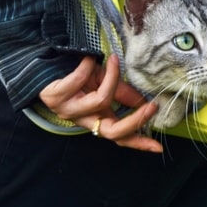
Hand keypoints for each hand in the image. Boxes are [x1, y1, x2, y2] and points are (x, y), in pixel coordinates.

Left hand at [38, 54, 161, 152]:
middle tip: (152, 106)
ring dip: (112, 78)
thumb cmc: (79, 73)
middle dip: (135, 120)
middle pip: (112, 131)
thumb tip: (144, 100)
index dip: (138, 142)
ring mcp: (69, 111)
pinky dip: (87, 67)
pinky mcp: (56, 98)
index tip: (157, 147)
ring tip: (112, 60)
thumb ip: (121, 92)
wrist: (48, 64)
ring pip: (100, 101)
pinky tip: (87, 59)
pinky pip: (79, 81)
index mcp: (97, 118)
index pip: (119, 136)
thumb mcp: (104, 82)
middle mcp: (84, 119)